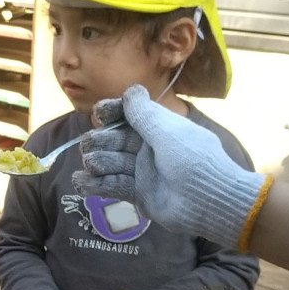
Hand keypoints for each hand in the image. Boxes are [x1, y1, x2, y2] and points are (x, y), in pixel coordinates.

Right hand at [76, 84, 268, 248]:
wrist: (208, 199)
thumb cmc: (192, 159)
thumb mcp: (168, 131)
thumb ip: (144, 113)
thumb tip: (131, 90)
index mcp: (158, 128)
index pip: (129, 115)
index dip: (112, 112)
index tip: (100, 113)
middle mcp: (148, 148)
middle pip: (115, 140)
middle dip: (101, 140)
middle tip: (89, 146)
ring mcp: (141, 172)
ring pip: (110, 162)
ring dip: (97, 162)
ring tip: (91, 164)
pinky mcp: (137, 194)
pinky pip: (112, 186)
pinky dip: (95, 185)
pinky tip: (80, 183)